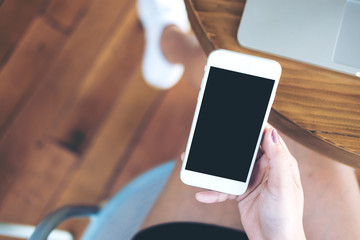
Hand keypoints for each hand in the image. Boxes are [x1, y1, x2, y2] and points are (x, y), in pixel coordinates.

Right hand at [191, 125, 305, 239]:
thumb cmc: (286, 217)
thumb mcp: (282, 187)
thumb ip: (277, 160)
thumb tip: (271, 133)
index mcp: (279, 163)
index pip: (266, 138)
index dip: (254, 126)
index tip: (240, 117)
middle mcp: (265, 169)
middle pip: (243, 150)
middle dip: (226, 145)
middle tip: (210, 136)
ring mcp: (252, 181)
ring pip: (229, 167)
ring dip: (213, 166)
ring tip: (195, 161)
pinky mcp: (241, 193)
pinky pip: (224, 188)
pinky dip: (212, 191)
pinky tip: (201, 193)